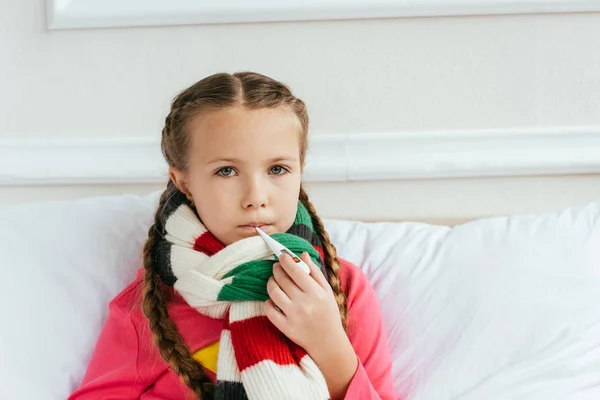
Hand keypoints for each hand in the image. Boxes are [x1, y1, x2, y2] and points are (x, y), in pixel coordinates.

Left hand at [265, 252, 357, 398]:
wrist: (328, 343)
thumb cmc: (328, 313)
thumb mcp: (327, 291)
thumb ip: (315, 272)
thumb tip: (302, 254)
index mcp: (316, 292)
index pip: (295, 270)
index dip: (285, 260)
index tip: (281, 256)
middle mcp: (304, 303)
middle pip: (282, 279)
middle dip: (276, 269)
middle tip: (277, 267)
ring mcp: (294, 316)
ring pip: (273, 292)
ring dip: (270, 283)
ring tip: (273, 281)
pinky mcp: (286, 328)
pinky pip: (269, 310)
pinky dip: (268, 302)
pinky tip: (273, 300)